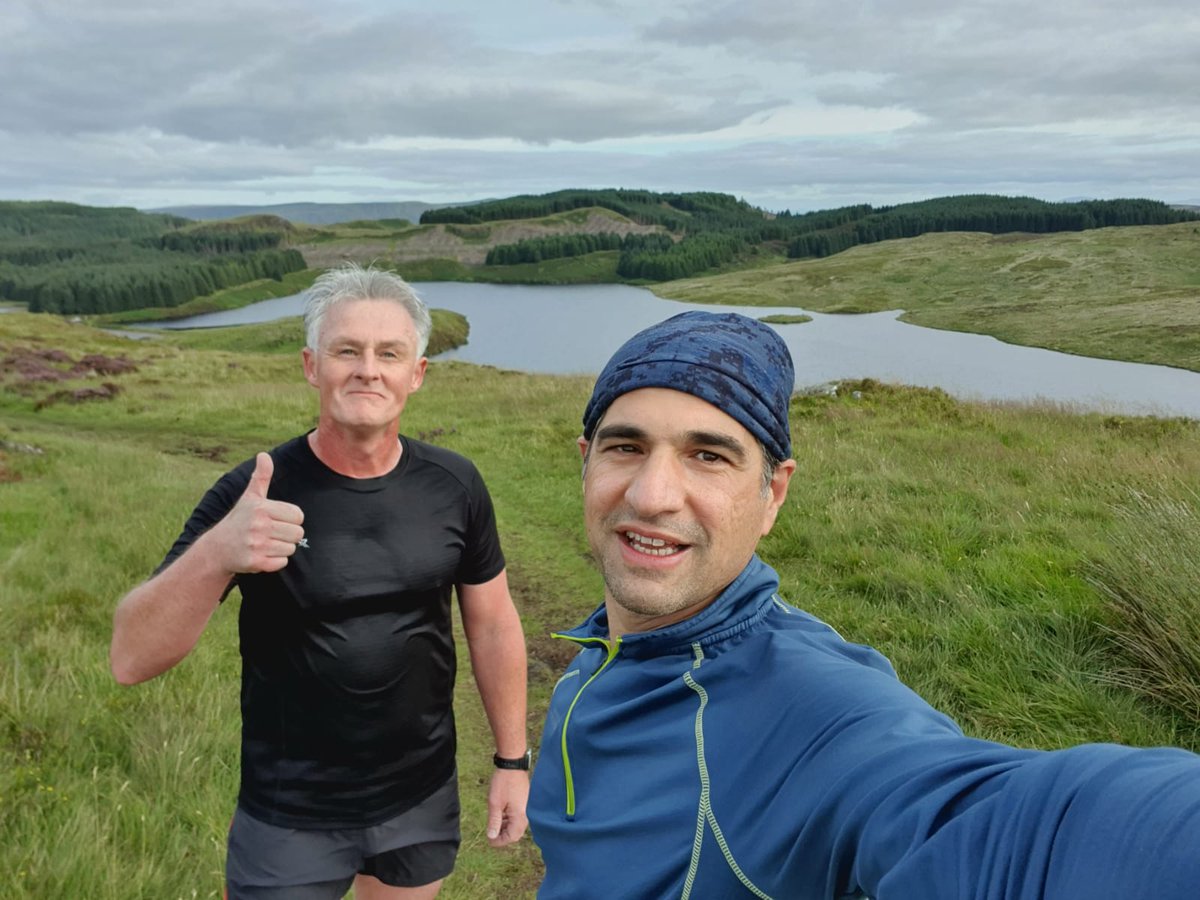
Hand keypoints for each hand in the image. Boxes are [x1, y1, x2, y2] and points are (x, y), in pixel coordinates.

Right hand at [208, 452, 304, 574]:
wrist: (217, 549)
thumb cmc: (239, 520)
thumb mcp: (249, 497)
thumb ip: (261, 477)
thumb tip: (264, 455)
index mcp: (260, 508)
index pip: (298, 515)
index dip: (291, 519)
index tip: (277, 520)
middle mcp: (258, 525)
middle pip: (297, 533)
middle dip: (288, 535)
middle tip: (271, 534)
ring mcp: (256, 545)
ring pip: (291, 549)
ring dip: (281, 548)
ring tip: (265, 543)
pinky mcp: (255, 562)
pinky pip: (282, 563)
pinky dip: (275, 561)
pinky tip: (261, 555)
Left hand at [486, 768, 528, 847]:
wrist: (512, 765)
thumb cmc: (503, 782)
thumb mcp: (494, 803)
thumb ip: (494, 821)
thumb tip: (491, 836)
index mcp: (520, 816)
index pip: (511, 837)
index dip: (499, 841)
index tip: (489, 840)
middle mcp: (526, 814)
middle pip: (515, 833)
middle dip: (503, 835)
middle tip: (490, 833)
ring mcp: (526, 808)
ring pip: (516, 825)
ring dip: (505, 827)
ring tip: (493, 823)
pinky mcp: (524, 803)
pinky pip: (517, 817)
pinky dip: (508, 819)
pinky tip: (500, 814)